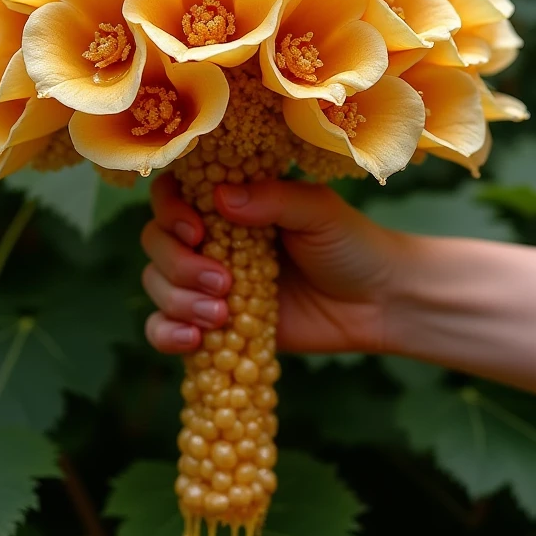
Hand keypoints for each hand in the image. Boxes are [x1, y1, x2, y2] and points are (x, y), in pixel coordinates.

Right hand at [141, 174, 397, 355]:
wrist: (379, 304)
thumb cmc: (352, 246)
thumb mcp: (319, 212)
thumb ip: (273, 200)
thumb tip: (219, 197)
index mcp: (231, 202)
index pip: (173, 194)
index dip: (170, 209)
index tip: (196, 230)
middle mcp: (211, 240)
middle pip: (156, 242)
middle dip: (178, 264)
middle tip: (223, 282)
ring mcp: (209, 285)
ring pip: (157, 285)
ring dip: (178, 300)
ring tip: (221, 315)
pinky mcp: (214, 327)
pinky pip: (165, 329)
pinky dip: (167, 334)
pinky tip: (192, 341)